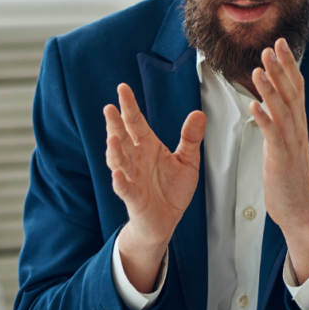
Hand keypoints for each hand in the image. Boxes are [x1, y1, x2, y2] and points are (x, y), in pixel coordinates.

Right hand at [104, 83, 204, 291]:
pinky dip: (120, 182)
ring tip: (112, 139)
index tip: (122, 89)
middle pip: (122, 138)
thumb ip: (190, 139)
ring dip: (114, 151)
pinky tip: (118, 175)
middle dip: (115, 124)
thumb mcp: (187, 161)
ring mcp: (132, 178)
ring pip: (119, 161)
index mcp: (148, 146)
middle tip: (110, 108)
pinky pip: (125, 189)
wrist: (166, 220)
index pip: (136, 123)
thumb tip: (198, 113)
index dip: (129, 106)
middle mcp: (136, 159)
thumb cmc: (171, 190)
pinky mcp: (133, 197)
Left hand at [250, 38, 308, 280]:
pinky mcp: (281, 158)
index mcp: (298, 125)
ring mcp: (291, 143)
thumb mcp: (287, 144)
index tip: (280, 44)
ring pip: (282, 110)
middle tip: (270, 46)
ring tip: (258, 69)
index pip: (295, 88)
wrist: (300, 209)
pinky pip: (272, 135)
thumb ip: (282, 123)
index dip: (288, 65)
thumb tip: (273, 104)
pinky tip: (253, 105)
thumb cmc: (290, 179)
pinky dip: (263, 119)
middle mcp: (297, 129)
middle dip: (280, 68)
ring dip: (270, 89)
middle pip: (291, 93)